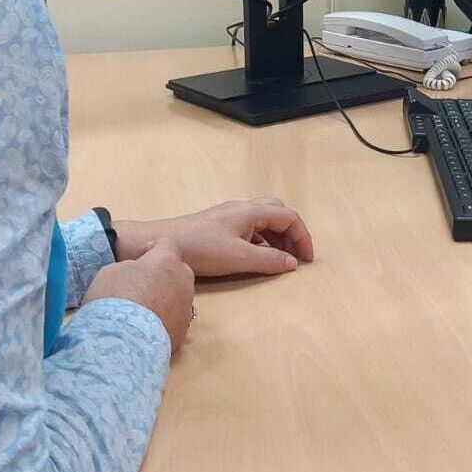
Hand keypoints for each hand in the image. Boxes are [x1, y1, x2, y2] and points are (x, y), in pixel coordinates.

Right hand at [85, 238, 194, 351]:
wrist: (123, 341)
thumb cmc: (115, 299)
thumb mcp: (112, 271)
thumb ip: (130, 266)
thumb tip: (137, 272)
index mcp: (167, 260)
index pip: (167, 244)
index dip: (152, 248)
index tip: (140, 257)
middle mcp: (183, 281)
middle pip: (177, 270)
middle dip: (162, 274)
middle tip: (141, 284)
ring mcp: (186, 307)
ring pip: (178, 295)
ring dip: (165, 297)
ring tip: (142, 309)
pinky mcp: (183, 331)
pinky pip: (175, 317)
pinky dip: (164, 318)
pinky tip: (145, 327)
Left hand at [114, 198, 314, 277]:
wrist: (164, 243)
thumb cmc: (200, 248)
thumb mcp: (238, 258)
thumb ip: (269, 260)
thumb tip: (292, 263)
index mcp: (250, 211)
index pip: (289, 217)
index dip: (303, 237)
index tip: (306, 259)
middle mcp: (243, 208)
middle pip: (279, 212)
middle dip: (292, 233)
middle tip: (296, 256)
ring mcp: (231, 216)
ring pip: (265, 220)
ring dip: (278, 237)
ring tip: (281, 259)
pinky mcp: (221, 225)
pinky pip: (252, 228)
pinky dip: (263, 240)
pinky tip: (258, 257)